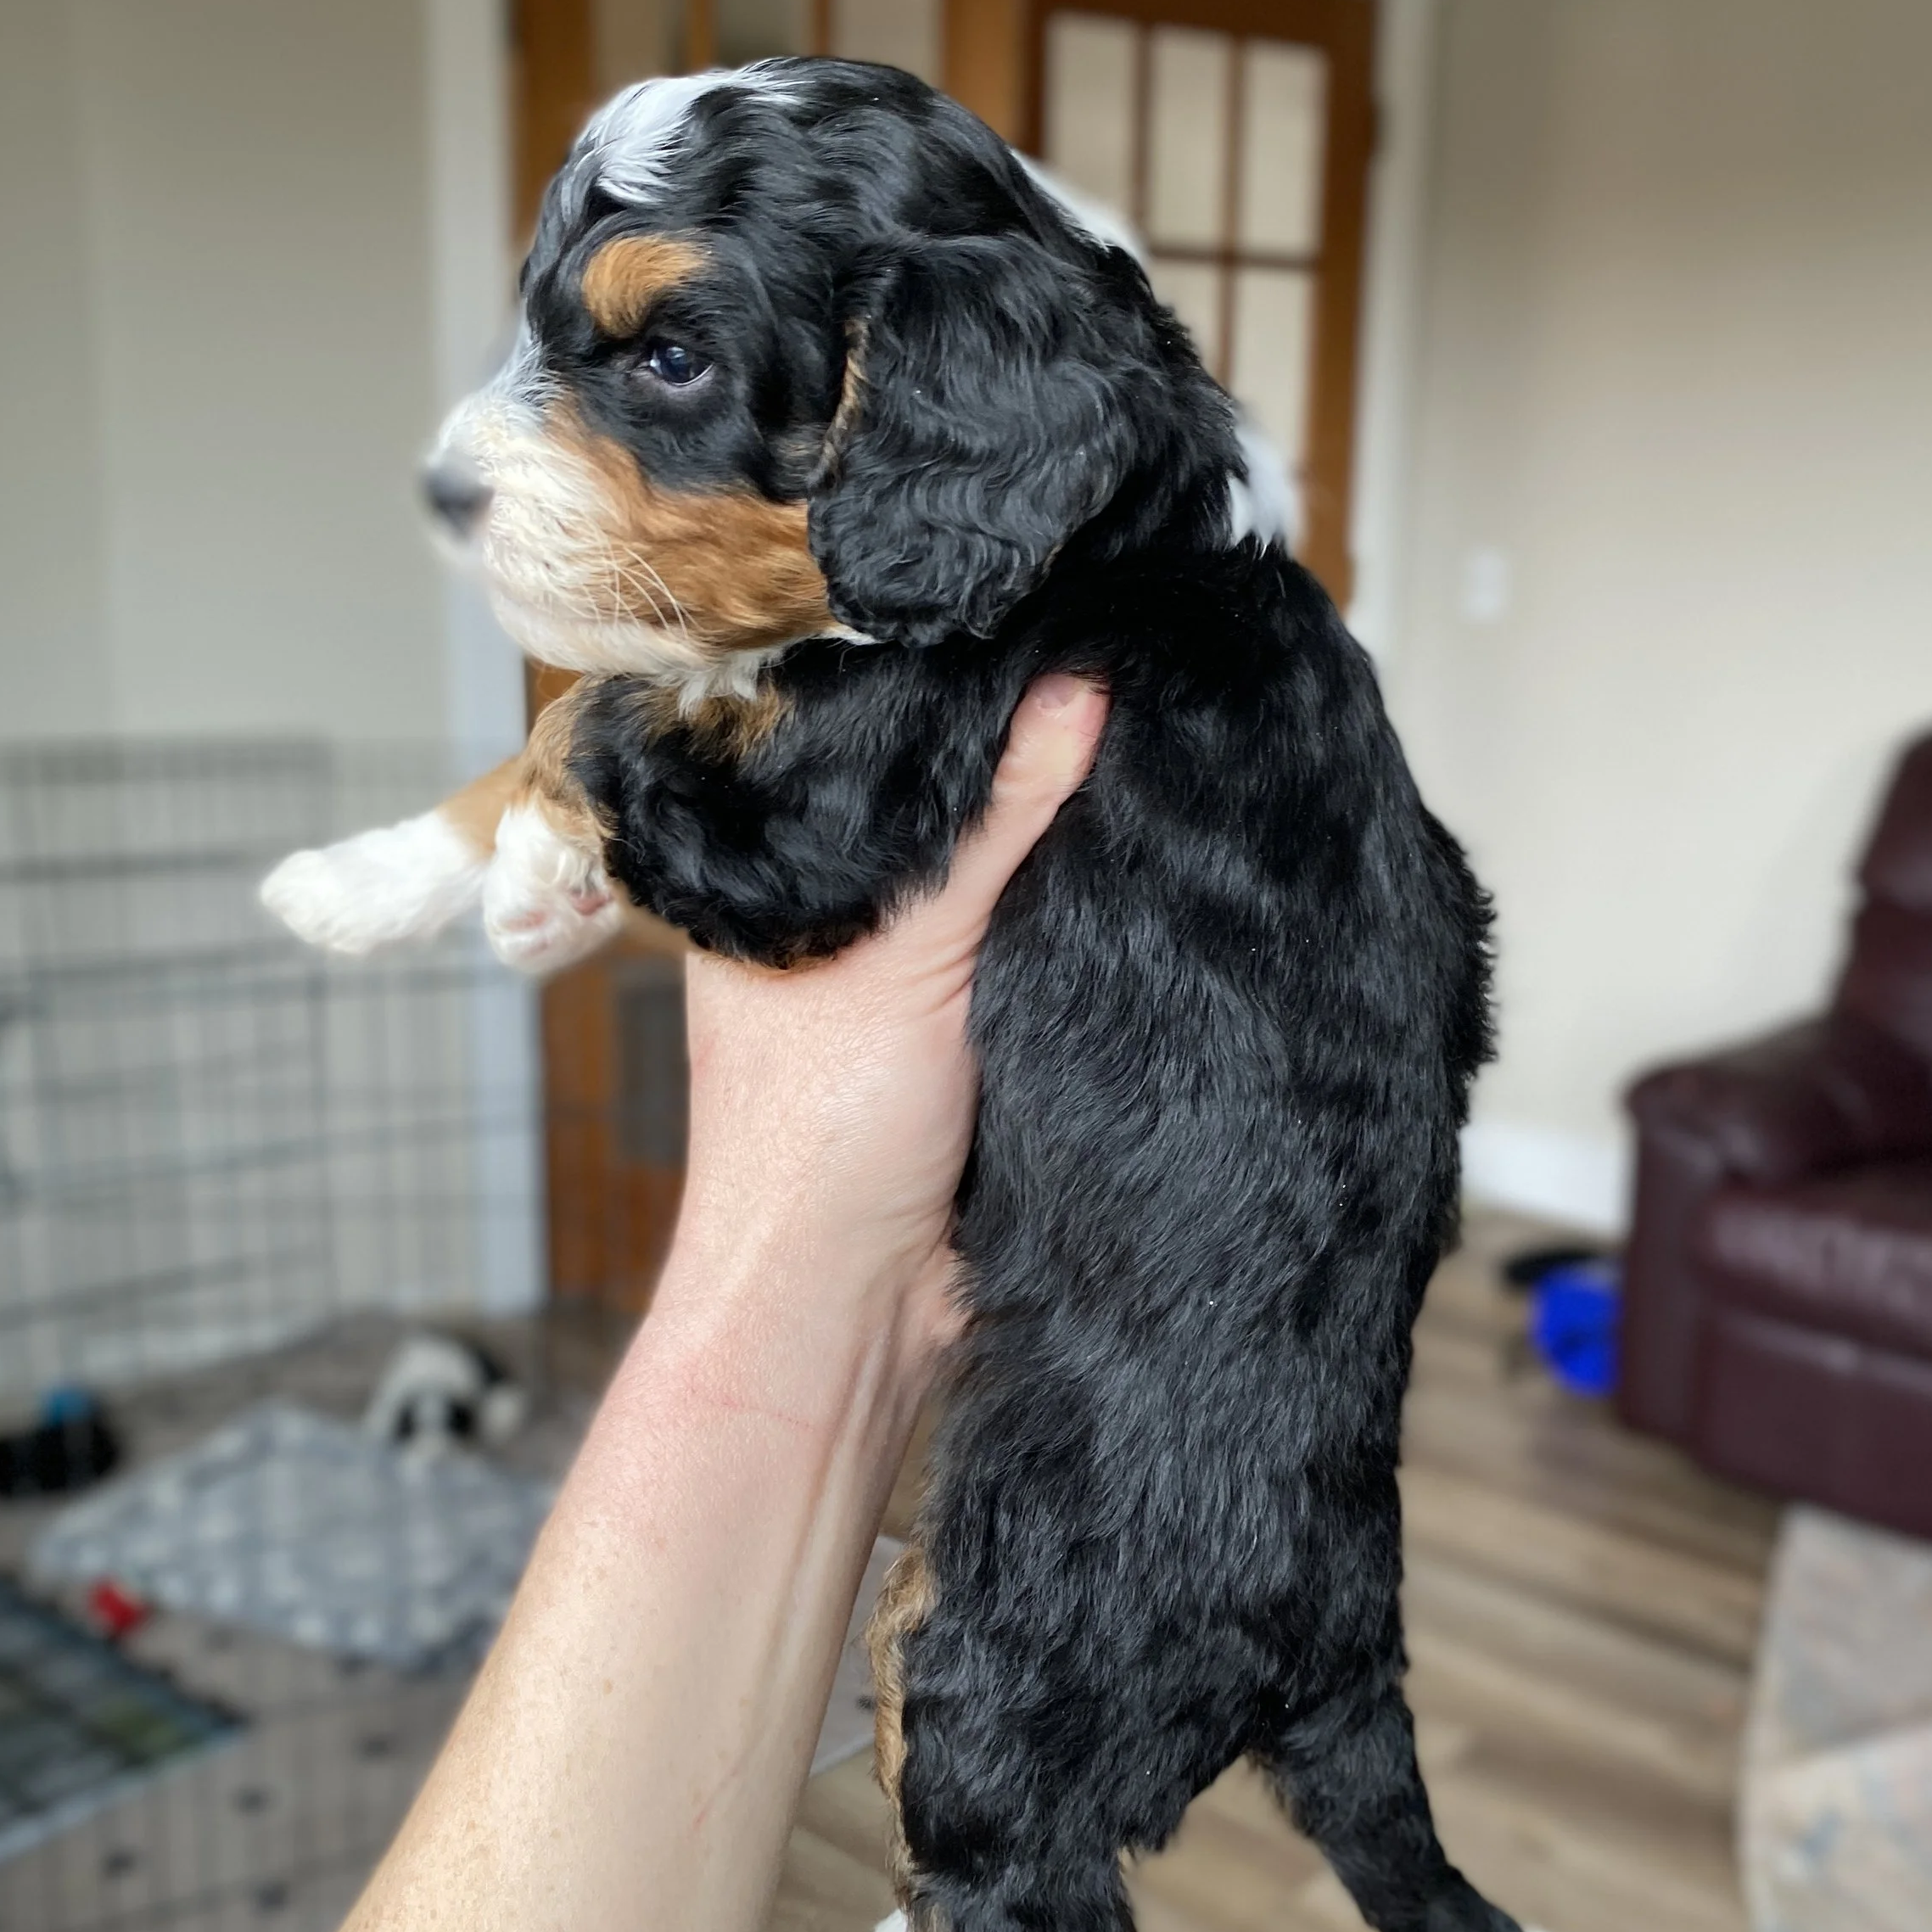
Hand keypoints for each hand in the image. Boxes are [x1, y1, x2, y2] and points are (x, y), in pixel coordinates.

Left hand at [670, 673, 1107, 1357]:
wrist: (856, 1310)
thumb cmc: (818, 1140)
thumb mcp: (904, 958)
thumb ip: (989, 829)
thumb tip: (1075, 694)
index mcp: (777, 885)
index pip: (862, 756)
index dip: (943, 696)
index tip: (1033, 621)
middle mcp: (840, 924)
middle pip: (941, 817)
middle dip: (1021, 763)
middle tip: (1119, 668)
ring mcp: (913, 985)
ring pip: (1001, 885)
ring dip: (1066, 845)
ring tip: (1153, 744)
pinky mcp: (982, 1041)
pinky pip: (1043, 956)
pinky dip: (1088, 924)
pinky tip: (1150, 865)